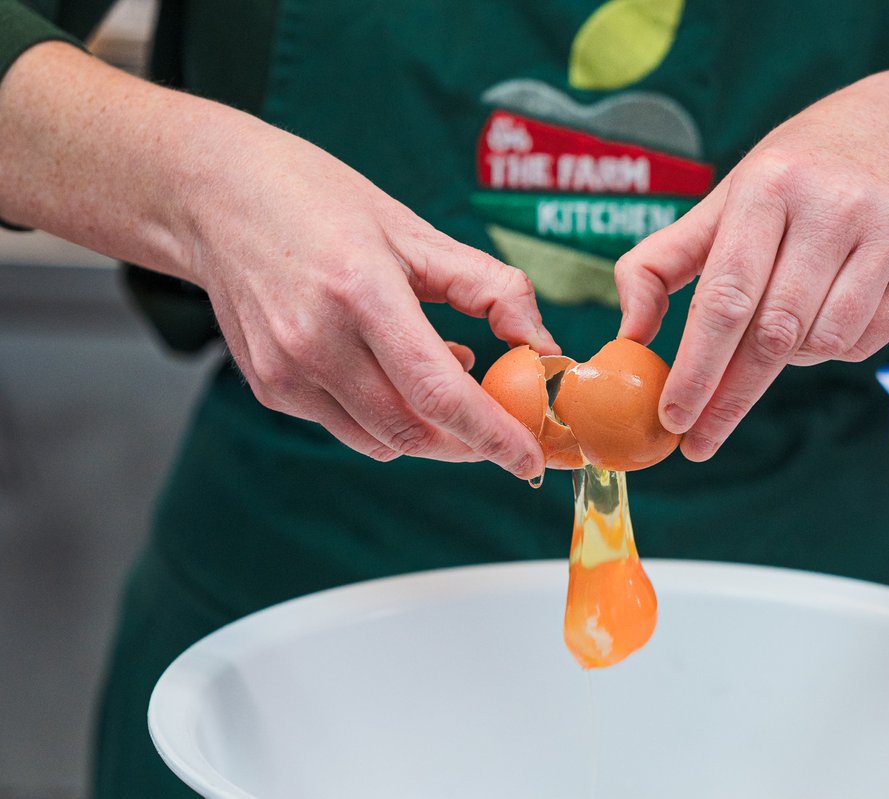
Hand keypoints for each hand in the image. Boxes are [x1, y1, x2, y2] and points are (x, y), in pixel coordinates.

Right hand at [0, 43, 557, 477]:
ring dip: (430, 433)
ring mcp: (286, 372)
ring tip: (449, 379)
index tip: (529, 460)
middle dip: (469, 442)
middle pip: (413, 431)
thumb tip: (542, 346)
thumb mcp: (415, 230)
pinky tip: (396, 373)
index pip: (437, 392)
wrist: (215, 198)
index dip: (491, 435)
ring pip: (382, 442)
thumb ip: (489, 288)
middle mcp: (316, 341)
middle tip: (505, 424)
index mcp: (361, 292)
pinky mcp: (271, 389)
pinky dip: (388, 418)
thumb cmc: (321, 203)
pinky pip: (348, 428)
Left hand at [616, 71, 888, 461]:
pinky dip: (830, 347)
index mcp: (768, 186)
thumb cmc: (790, 179)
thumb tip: (628, 337)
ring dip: (787, 360)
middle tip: (699, 438)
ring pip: (822, 342)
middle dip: (730, 394)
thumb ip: (659, 263)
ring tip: (777, 333)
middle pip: (773, 332)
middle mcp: (832, 205)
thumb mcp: (721, 202)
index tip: (672, 417)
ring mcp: (888, 232)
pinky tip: (823, 315)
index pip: (727, 297)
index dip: (698, 367)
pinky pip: (864, 343)